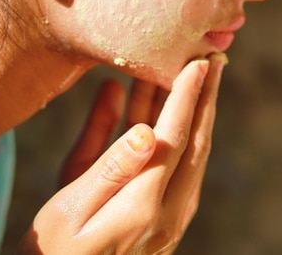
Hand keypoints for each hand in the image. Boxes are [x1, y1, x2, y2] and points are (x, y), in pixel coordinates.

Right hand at [20, 52, 226, 253]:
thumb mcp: (68, 210)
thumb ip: (109, 168)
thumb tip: (148, 130)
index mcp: (144, 205)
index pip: (174, 138)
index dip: (186, 97)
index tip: (199, 63)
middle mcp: (165, 213)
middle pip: (192, 143)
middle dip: (203, 98)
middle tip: (213, 58)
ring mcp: (167, 220)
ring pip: (185, 155)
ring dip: (188, 113)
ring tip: (191, 74)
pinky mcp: (158, 223)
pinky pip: (168, 169)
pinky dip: (164, 134)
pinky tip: (142, 106)